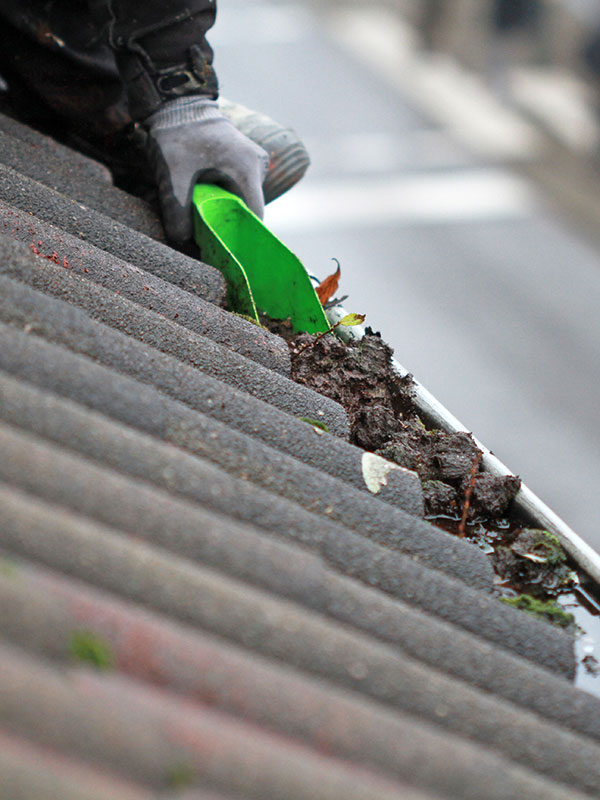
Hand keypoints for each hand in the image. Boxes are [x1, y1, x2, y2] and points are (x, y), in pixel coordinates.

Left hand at [145, 96, 268, 241]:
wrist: (176, 103)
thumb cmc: (177, 136)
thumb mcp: (173, 178)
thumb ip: (177, 213)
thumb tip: (182, 243)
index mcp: (247, 170)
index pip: (255, 217)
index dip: (243, 238)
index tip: (228, 253)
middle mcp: (257, 166)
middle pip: (248, 211)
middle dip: (229, 226)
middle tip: (208, 242)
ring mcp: (253, 162)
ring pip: (242, 201)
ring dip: (225, 213)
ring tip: (203, 222)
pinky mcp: (244, 161)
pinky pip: (238, 189)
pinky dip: (224, 199)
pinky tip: (206, 204)